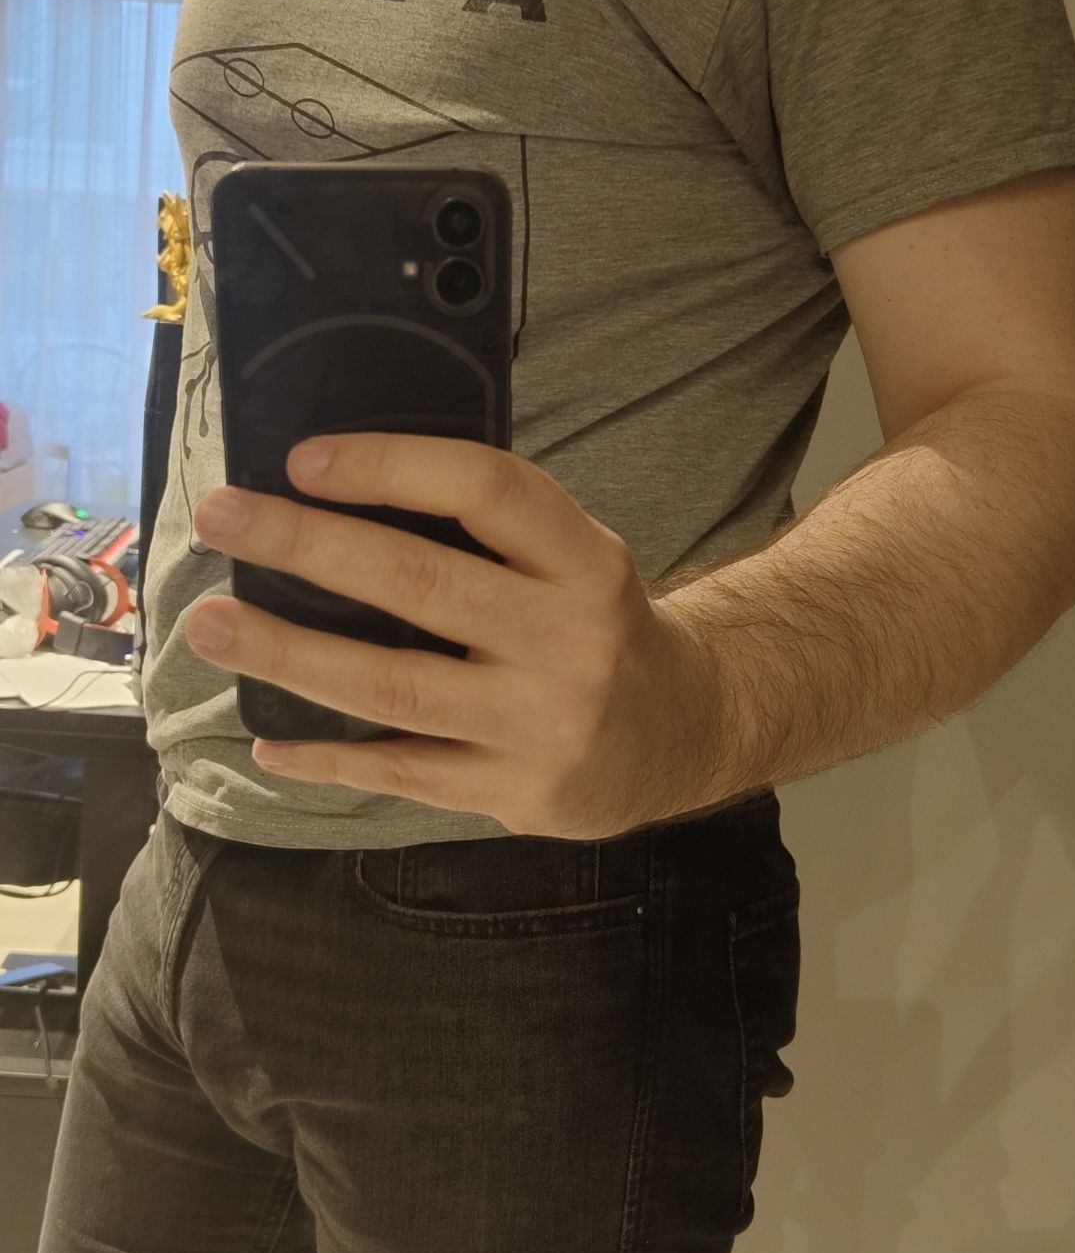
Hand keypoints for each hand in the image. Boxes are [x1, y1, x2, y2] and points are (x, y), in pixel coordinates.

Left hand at [186, 433, 747, 840]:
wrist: (685, 732)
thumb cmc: (600, 625)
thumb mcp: (576, 559)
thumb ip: (490, 532)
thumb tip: (339, 492)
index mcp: (586, 560)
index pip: (485, 490)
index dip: (390, 467)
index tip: (304, 460)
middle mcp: (569, 638)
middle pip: (419, 582)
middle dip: (306, 546)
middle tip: (222, 517)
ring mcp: (541, 723)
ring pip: (392, 687)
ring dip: (289, 652)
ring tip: (211, 622)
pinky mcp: (516, 793)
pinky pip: (402, 772)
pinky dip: (327, 756)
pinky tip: (270, 738)